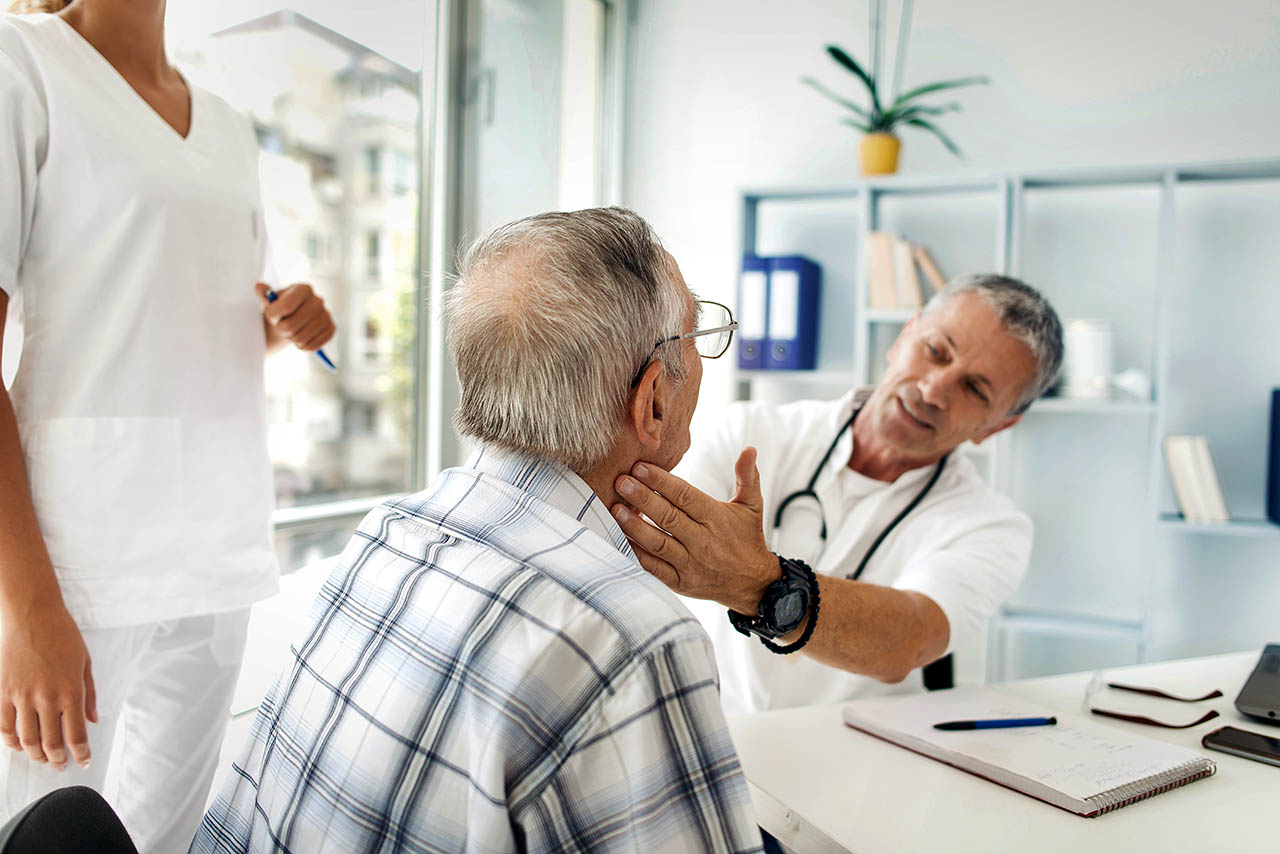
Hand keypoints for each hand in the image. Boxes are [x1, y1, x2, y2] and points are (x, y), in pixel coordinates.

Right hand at [0, 602, 96, 770]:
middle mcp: (47, 698)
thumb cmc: (63, 635)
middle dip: (57, 760)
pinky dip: (11, 742)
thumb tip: (92, 720)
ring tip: (43, 758)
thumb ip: (89, 694)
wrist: (33, 615)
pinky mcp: (3, 692)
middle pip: (51, 744)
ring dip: (36, 755)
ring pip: (26, 740)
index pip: (76, 736)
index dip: (80, 754)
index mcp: (71, 692)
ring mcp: (22, 696)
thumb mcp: (85, 663)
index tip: (83, 761)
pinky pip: (4, 727)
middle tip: (61, 766)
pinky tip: (19, 746)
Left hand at [255, 282, 335, 351]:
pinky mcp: (331, 329)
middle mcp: (318, 300)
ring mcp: (327, 315)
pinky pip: (314, 345)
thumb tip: (259, 287)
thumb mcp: (269, 302)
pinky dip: (304, 347)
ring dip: (292, 340)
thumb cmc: (279, 311)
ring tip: (291, 334)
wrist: (292, 322)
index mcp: (303, 289)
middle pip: (292, 325)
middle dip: (282, 330)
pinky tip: (301, 341)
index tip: (272, 318)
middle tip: (281, 329)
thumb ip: (263, 295)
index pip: (285, 307)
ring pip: (302, 337)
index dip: (275, 318)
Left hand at [611, 447, 779, 613]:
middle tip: (621, 482)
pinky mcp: (680, 582)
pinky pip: (654, 569)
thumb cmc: (747, 538)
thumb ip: (747, 477)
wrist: (754, 583)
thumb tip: (749, 449)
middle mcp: (702, 541)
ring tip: (615, 510)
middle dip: (642, 499)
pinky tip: (620, 540)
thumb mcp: (752, 506)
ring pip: (658, 543)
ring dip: (635, 527)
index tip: (640, 467)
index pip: (685, 496)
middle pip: (668, 517)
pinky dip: (636, 555)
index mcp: (716, 518)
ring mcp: (690, 564)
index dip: (661, 482)